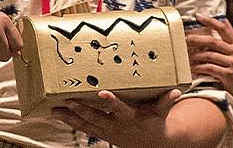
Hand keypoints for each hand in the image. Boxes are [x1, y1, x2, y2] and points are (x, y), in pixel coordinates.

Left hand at [52, 89, 180, 147]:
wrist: (150, 144)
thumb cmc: (155, 122)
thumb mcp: (162, 112)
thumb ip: (167, 101)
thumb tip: (178, 91)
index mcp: (131, 117)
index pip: (120, 109)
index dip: (111, 102)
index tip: (102, 93)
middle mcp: (116, 126)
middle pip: (97, 118)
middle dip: (82, 110)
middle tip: (68, 101)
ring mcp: (107, 131)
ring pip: (86, 125)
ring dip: (70, 118)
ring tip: (55, 110)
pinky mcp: (101, 133)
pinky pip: (84, 128)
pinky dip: (72, 122)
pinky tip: (58, 114)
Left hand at [186, 14, 232, 99]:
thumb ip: (231, 39)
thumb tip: (224, 20)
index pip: (223, 28)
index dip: (210, 21)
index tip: (197, 16)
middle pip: (212, 41)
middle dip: (197, 39)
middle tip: (185, 39)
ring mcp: (232, 63)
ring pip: (209, 55)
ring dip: (195, 56)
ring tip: (187, 57)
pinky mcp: (228, 74)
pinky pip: (209, 68)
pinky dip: (199, 68)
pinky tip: (193, 69)